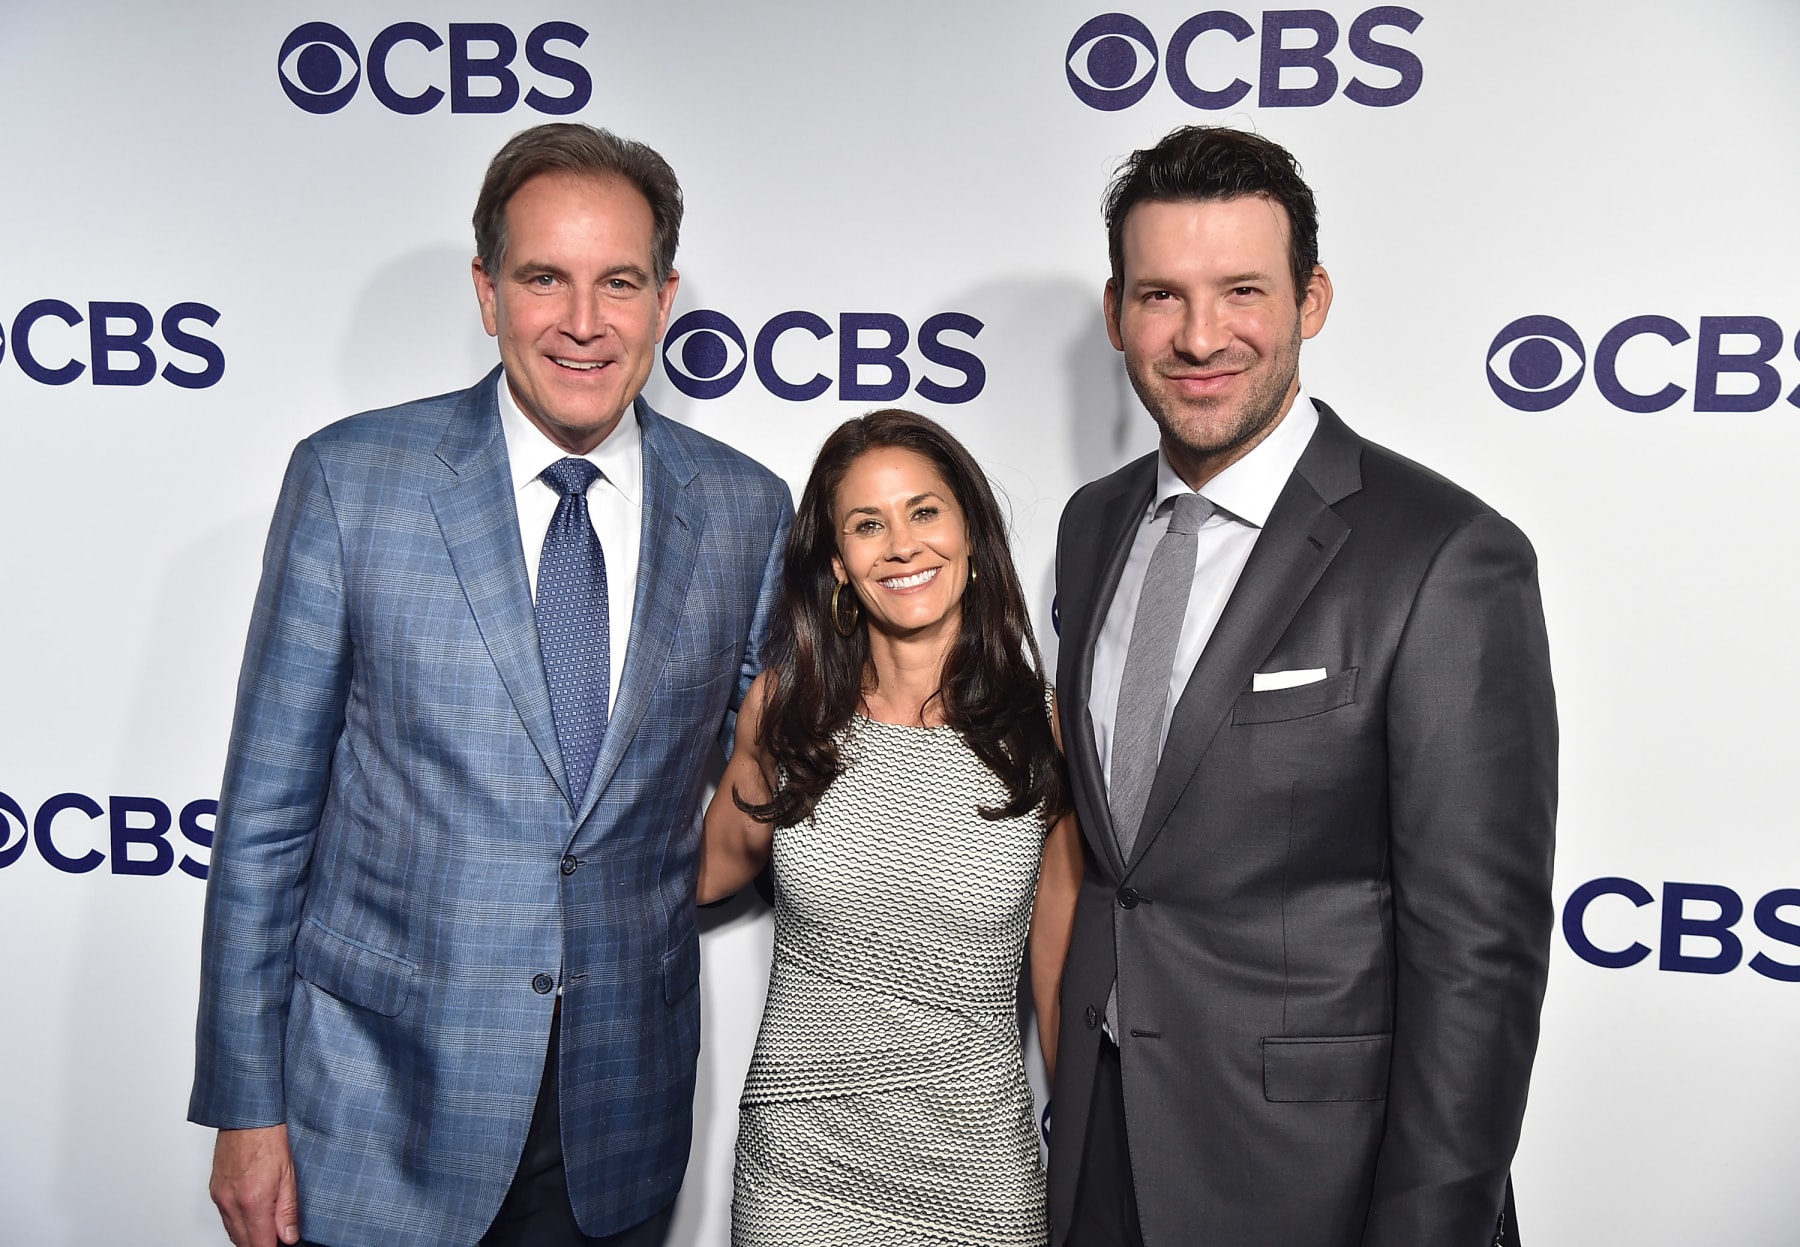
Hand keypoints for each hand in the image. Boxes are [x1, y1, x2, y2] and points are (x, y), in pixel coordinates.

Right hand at [210, 1124, 300, 1246]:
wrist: (246, 1117)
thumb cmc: (268, 1138)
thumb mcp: (289, 1175)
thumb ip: (287, 1210)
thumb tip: (288, 1237)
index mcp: (253, 1201)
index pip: (260, 1245)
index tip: (282, 1244)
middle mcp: (232, 1203)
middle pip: (244, 1243)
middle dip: (261, 1244)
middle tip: (277, 1236)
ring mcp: (220, 1198)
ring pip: (233, 1232)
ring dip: (249, 1235)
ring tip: (267, 1228)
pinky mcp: (214, 1191)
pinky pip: (225, 1218)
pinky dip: (238, 1223)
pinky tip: (252, 1216)